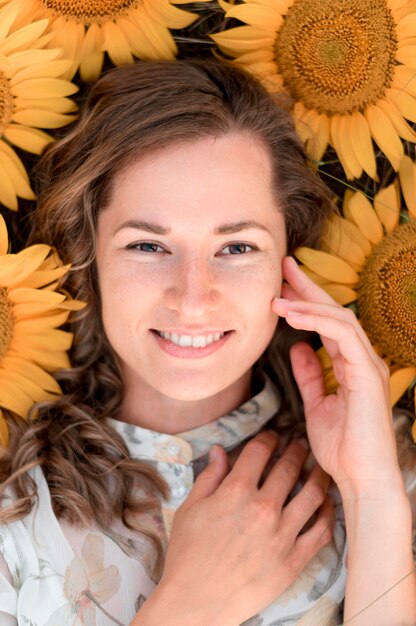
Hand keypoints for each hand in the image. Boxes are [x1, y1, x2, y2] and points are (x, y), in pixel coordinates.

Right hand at [152, 431, 334, 625]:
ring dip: (318, 475)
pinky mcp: (293, 560)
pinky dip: (328, 513)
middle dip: (296, 450)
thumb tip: (220, 450)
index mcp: (236, 492)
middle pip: (289, 467)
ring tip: (319, 469)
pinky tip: (326, 504)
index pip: (260, 451)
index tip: (273, 437)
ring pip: (313, 494)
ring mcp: (282, 535)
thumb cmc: (188, 554)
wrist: (196, 602)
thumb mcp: (191, 508)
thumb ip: (209, 476)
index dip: (268, 438)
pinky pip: (321, 530)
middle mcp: (263, 508)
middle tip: (300, 445)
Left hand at [272, 256, 401, 492]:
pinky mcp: (368, 374)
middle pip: (334, 311)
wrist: (361, 479)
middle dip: (308, 287)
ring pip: (340, 318)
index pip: (327, 323)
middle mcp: (363, 359)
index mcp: (352, 364)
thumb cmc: (343, 447)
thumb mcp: (318, 404)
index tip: (281, 286)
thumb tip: (298, 349)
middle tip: (283, 267)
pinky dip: (317, 321)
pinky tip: (292, 316)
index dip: (305, 301)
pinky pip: (343, 336)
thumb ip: (311, 375)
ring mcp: (368, 365)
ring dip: (307, 303)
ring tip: (278, 295)